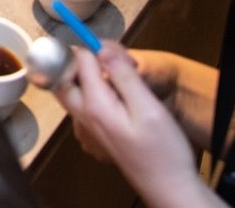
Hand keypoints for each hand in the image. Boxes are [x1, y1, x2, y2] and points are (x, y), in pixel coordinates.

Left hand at [59, 46, 216, 206]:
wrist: (168, 186)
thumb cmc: (163, 150)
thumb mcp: (148, 107)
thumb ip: (123, 76)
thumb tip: (101, 47)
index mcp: (94, 105)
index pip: (79, 60)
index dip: (97, 48)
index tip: (119, 54)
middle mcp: (83, 116)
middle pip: (66, 76)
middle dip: (84, 61)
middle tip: (114, 64)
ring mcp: (86, 128)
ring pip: (74, 90)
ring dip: (90, 78)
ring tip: (123, 83)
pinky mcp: (94, 134)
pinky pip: (84, 105)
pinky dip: (96, 94)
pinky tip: (122, 101)